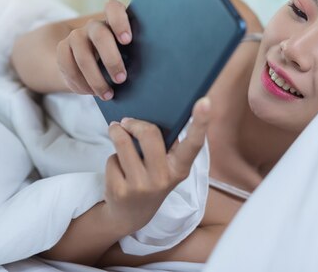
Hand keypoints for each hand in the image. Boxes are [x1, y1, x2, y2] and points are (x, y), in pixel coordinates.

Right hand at [56, 0, 130, 97]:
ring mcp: (76, 36)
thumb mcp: (128, 55)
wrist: (90, 66)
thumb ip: (133, 56)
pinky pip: (68, 66)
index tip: (127, 40)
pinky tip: (91, 92)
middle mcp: (94, 26)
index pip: (113, 9)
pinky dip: (80, 83)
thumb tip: (148, 71)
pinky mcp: (63, 49)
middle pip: (100, 35)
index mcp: (114, 21)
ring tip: (108, 95)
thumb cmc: (120, 61)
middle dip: (111, 59)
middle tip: (121, 79)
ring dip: (96, 79)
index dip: (120, 22)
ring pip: (82, 55)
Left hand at [101, 97, 210, 234]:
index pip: (194, 143)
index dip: (201, 121)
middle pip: (149, 134)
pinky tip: (117, 169)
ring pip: (123, 143)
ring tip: (115, 131)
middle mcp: (163, 178)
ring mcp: (141, 186)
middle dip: (134, 123)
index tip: (205, 101)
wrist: (130, 215)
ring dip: (116, 132)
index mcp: (180, 168)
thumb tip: (154, 115)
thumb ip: (166, 146)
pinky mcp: (120, 191)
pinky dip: (112, 158)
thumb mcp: (166, 168)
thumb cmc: (151, 180)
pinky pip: (112, 159)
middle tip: (126, 121)